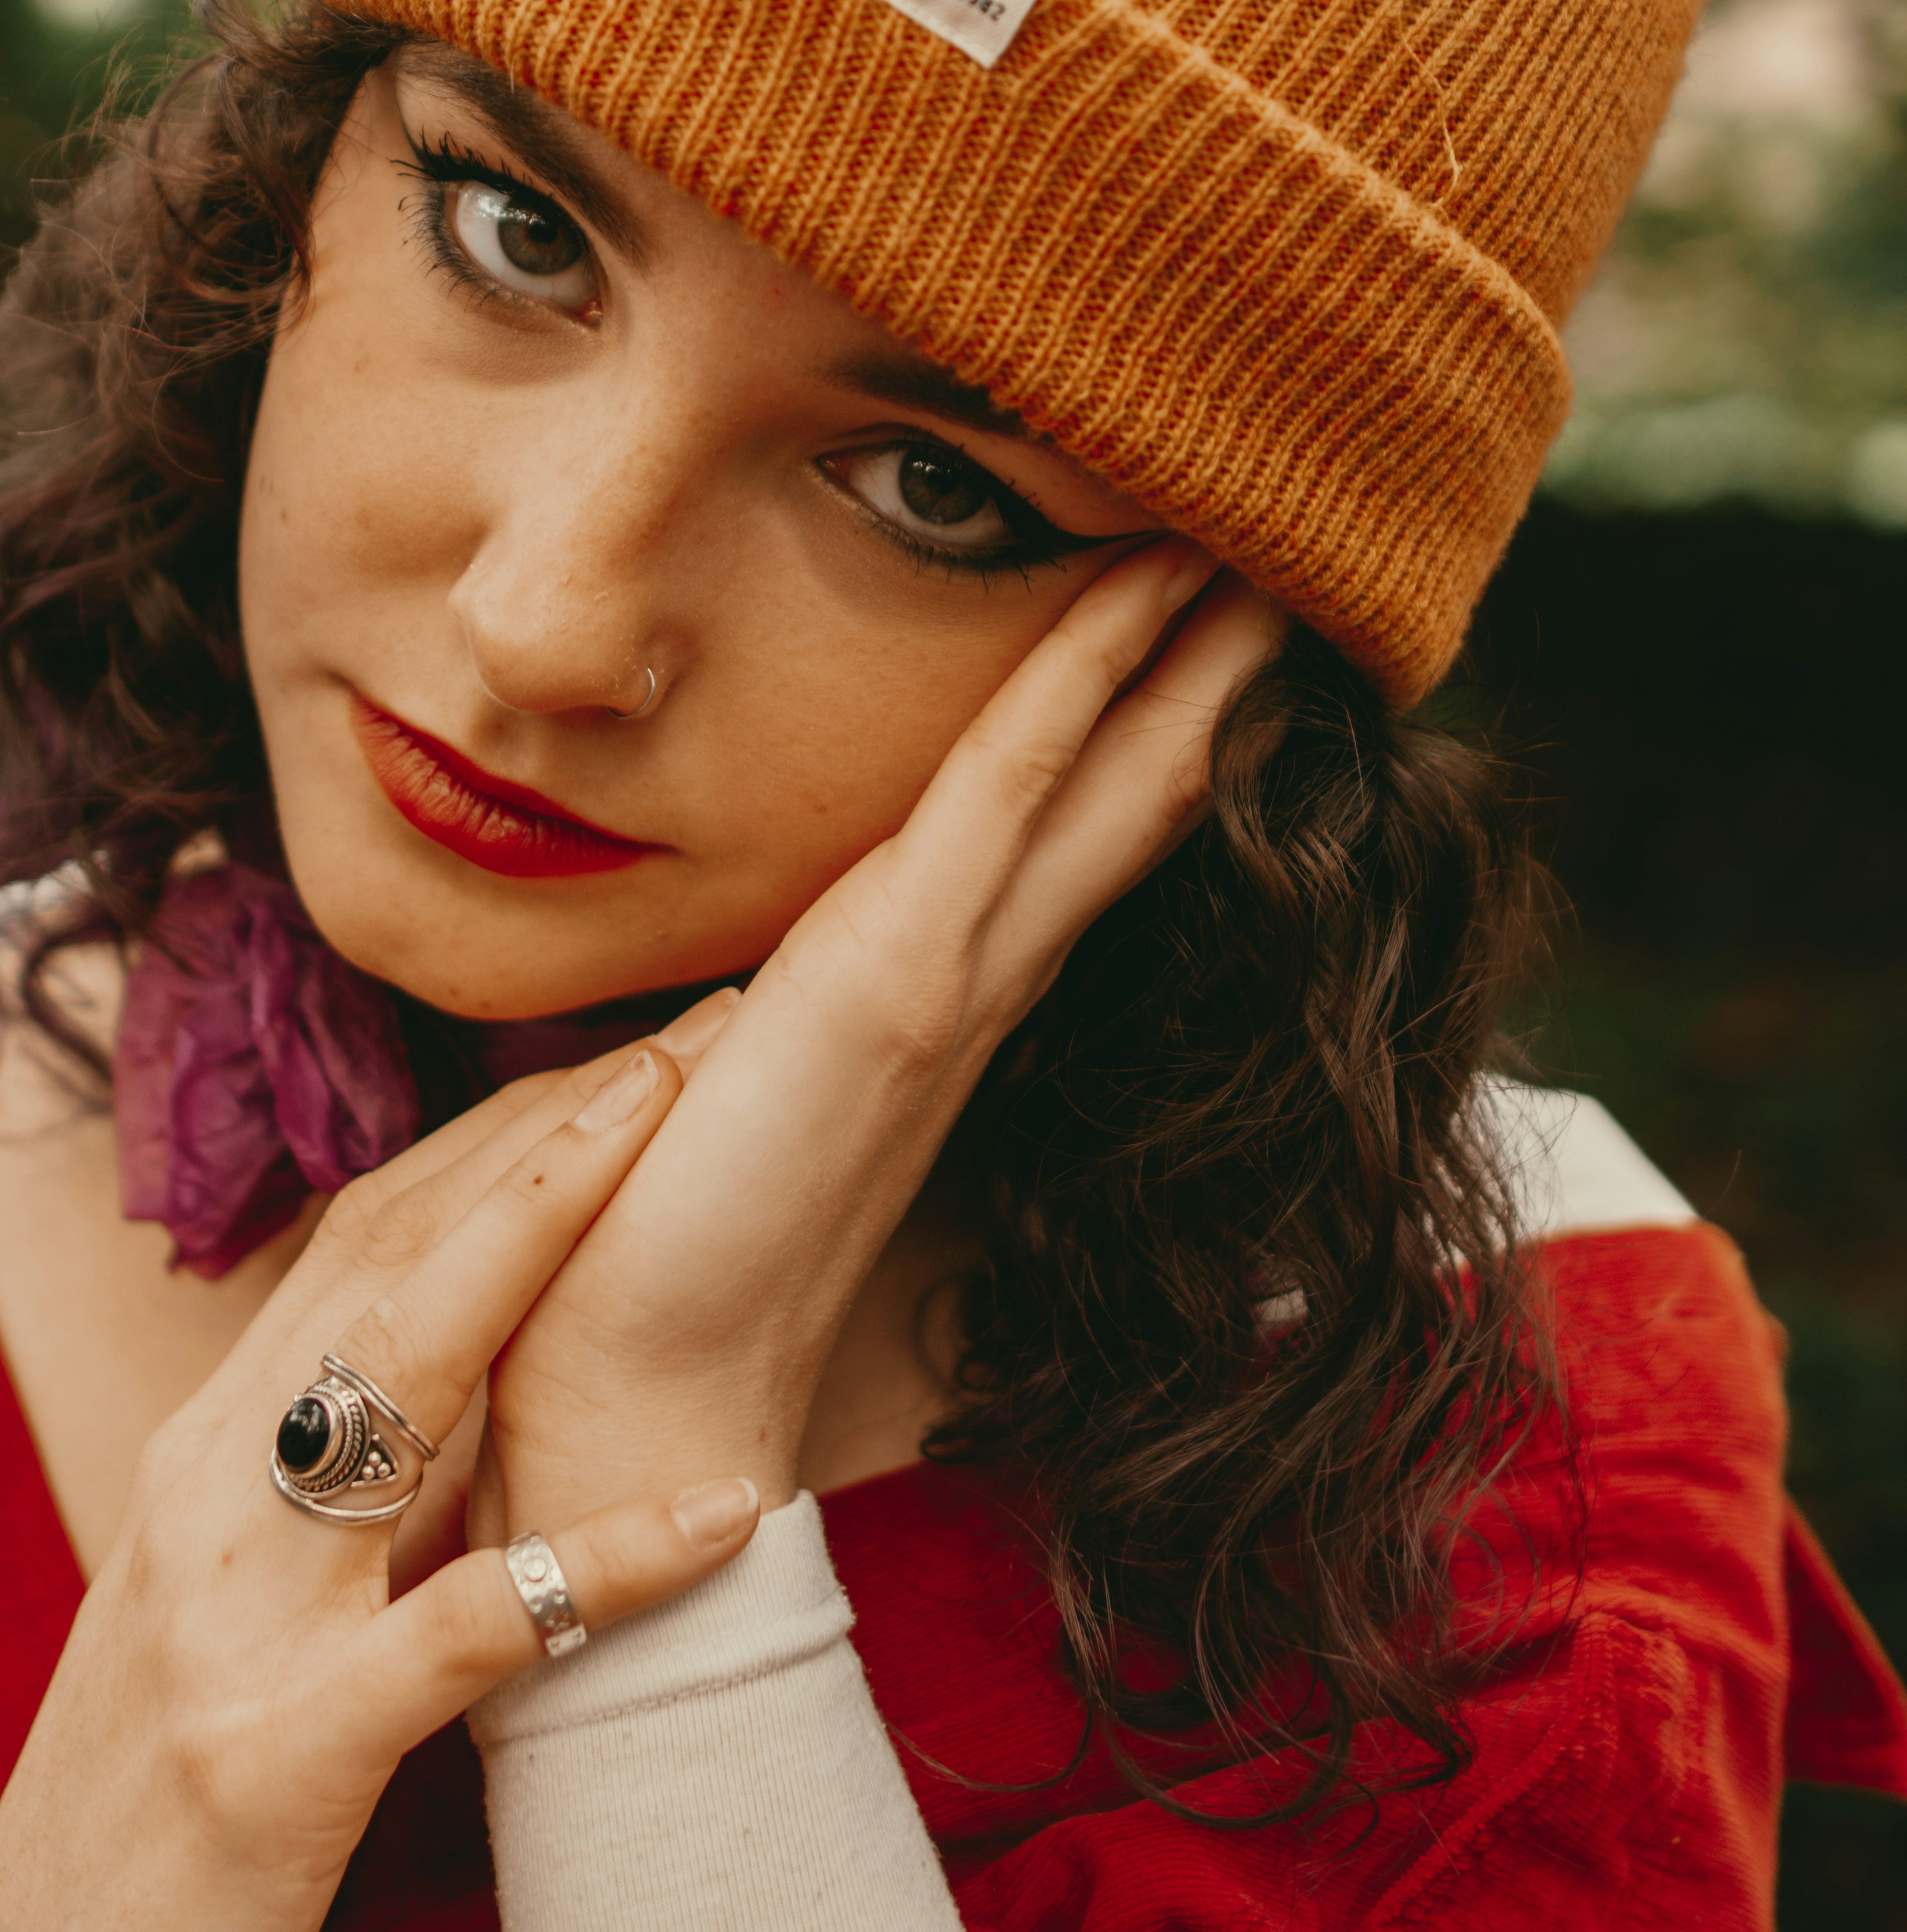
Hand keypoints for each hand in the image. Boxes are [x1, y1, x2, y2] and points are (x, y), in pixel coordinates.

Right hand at [0, 1040, 755, 1931]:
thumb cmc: (142, 1845)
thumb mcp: (230, 1626)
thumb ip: (326, 1508)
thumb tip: (470, 1405)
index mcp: (205, 1461)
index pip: (367, 1241)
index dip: (506, 1136)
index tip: (636, 1053)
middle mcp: (207, 1498)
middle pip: (395, 1259)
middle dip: (551, 1130)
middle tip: (698, 1028)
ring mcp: (235, 1623)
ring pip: (403, 1378)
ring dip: (553, 1244)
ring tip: (690, 1143)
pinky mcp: (278, 1763)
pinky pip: (471, 1631)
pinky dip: (606, 1562)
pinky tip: (726, 1507)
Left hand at [480, 550, 1282, 1534]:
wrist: (639, 1381)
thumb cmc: (663, 1243)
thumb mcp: (737, 1082)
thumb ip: (773, 1020)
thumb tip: (744, 987)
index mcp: (946, 1005)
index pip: (1077, 842)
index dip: (1156, 741)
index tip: (1211, 635)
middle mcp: (977, 983)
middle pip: (1129, 802)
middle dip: (1210, 681)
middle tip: (1293, 568)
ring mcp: (949, 976)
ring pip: (1101, 783)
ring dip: (1181, 658)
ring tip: (1256, 549)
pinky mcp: (894, 977)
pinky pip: (1002, 794)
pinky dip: (1074, 684)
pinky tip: (1136, 593)